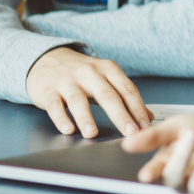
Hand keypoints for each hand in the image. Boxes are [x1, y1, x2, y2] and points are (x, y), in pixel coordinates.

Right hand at [25, 46, 152, 137]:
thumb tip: (147, 118)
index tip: (145, 127)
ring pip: (78, 100)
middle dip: (120, 115)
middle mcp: (89, 72)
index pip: (127, 89)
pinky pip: (54, 105)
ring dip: (86, 118)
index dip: (138, 109)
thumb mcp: (106, 78)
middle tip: (130, 133)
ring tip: (92, 134)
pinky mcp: (48, 90)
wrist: (46, 59)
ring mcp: (67, 81)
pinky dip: (61, 118)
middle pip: (107, 95)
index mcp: (108, 69)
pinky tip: (67, 129)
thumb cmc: (81, 74)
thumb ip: (125, 96)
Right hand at [125, 113, 193, 193]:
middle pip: (175, 179)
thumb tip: (126, 144)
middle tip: (191, 132)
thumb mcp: (177, 127)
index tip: (145, 175)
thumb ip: (154, 136)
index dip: (151, 174)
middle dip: (182, 155)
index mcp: (167, 168)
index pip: (155, 174)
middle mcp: (183, 183)